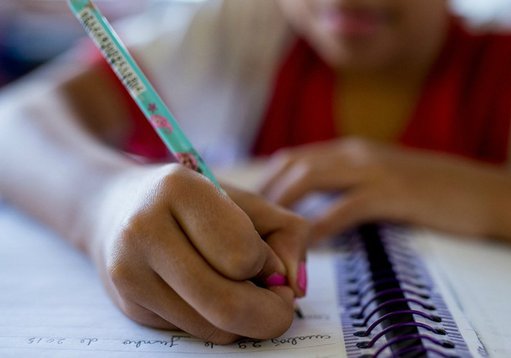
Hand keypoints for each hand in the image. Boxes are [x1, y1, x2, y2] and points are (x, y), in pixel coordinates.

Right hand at [87, 164, 308, 343]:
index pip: (242, 255)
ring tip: (241, 289)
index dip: (266, 264)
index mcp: (179, 190)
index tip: (265, 258)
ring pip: (213, 328)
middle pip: (226, 304)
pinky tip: (210, 293)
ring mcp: (129, 274)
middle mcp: (144, 231)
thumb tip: (294, 286)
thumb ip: (287, 233)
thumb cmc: (194, 203)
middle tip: (280, 302)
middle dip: (270, 313)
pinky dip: (218, 323)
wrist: (116, 207)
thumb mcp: (246, 200)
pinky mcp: (128, 307)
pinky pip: (194, 333)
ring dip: (244, 320)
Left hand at [260, 138, 505, 239]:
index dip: (269, 180)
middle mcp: (357, 153)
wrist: (484, 192)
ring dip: (285, 206)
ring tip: (269, 233)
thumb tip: (317, 204)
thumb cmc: (432, 191)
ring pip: (311, 179)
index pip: (296, 157)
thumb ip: (351, 184)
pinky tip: (309, 243)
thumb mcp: (385, 178)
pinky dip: (321, 225)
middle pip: (295, 165)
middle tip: (250, 224)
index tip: (254, 206)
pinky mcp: (391, 193)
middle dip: (267, 193)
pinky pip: (344, 207)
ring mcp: (374, 170)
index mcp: (353, 149)